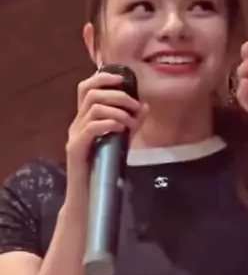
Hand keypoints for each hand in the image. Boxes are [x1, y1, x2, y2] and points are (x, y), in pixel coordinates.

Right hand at [65, 70, 146, 200]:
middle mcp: (76, 123)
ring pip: (93, 108)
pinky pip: (90, 128)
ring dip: (117, 111)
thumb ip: (132, 123)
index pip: (86, 87)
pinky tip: (121, 129)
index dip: (103, 78)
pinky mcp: (75, 149)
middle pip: (91, 93)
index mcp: (84, 118)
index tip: (122, 78)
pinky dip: (108, 123)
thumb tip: (145, 106)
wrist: (88, 196)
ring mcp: (74, 135)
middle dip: (117, 95)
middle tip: (134, 106)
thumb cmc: (104, 168)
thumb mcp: (122, 141)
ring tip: (131, 122)